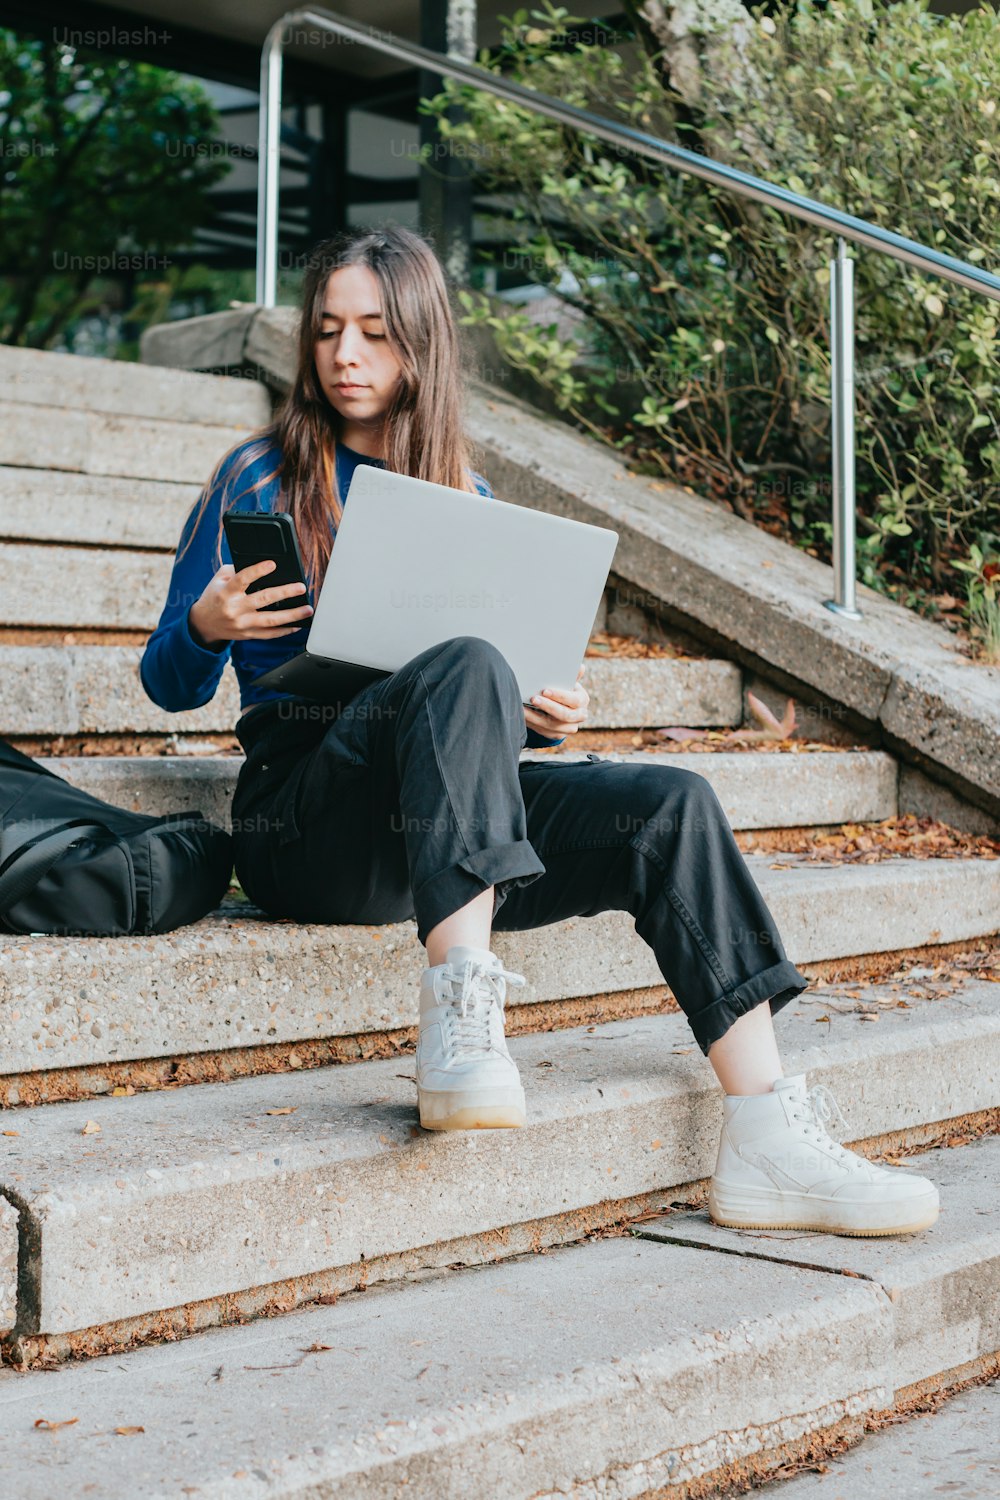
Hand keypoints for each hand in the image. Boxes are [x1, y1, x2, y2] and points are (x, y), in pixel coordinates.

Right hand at [188, 560, 313, 648]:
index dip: (257, 571)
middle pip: (263, 599)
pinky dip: (285, 630)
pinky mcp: (248, 635)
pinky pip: (269, 634)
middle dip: (284, 593)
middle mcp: (235, 609)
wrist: (203, 624)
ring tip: (307, 609)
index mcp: (226, 592)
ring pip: (270, 620)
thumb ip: (235, 570)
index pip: (242, 579)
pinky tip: (297, 624)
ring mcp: (242, 624)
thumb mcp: (218, 580)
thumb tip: (259, 564)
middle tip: (301, 588)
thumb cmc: (214, 598)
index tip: (272, 564)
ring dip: (292, 615)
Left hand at [524, 664, 588, 737]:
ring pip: (553, 726)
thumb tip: (580, 666)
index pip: (573, 700)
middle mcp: (579, 716)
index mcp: (582, 700)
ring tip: (522, 708)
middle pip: (565, 715)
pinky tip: (523, 716)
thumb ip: (571, 675)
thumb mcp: (567, 681)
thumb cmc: (563, 689)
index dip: (559, 696)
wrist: (561, 706)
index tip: (544, 690)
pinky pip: (544, 732)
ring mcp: (569, 728)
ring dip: (536, 717)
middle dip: (547, 707)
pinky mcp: (558, 735)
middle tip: (533, 699)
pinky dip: (533, 724)